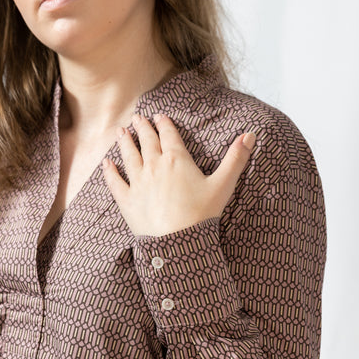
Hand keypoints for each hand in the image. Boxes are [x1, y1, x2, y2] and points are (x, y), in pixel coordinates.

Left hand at [102, 113, 254, 236]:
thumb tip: (251, 135)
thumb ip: (236, 159)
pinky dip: (110, 171)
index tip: (159, 116)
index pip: (169, 135)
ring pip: (129, 156)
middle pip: (146, 141)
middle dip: (142, 128)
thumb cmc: (202, 215)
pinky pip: (115, 182)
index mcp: (177, 160)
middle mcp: (154, 166)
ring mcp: (138, 183)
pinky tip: (106, 164)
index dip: (164, 124)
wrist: (178, 242)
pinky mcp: (127, 200)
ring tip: (120, 132)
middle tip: (137, 118)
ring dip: (124, 142)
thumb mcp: (223, 185)